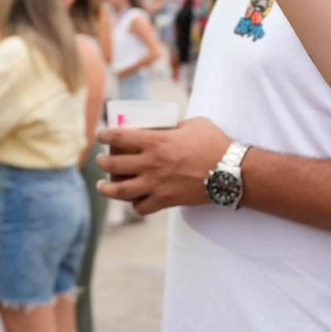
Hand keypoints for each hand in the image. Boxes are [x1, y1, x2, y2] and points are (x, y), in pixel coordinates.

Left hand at [96, 116, 230, 214]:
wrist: (230, 171)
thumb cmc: (214, 143)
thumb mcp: (193, 124)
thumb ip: (176, 126)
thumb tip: (168, 128)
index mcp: (155, 141)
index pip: (118, 137)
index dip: (104, 135)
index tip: (100, 135)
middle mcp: (150, 163)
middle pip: (113, 164)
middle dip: (102, 162)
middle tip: (101, 160)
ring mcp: (156, 184)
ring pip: (119, 190)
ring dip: (107, 188)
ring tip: (103, 185)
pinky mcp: (165, 200)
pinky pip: (141, 207)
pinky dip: (135, 205)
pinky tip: (133, 201)